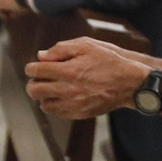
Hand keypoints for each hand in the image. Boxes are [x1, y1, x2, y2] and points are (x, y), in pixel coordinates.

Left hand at [24, 37, 149, 119]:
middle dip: (33, 82)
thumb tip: (41, 56)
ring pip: (43, 104)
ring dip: (44, 95)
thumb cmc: (109, 61)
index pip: (36, 71)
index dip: (31, 67)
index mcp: (69, 70)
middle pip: (34, 90)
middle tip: (39, 78)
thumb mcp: (88, 46)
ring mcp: (73, 104)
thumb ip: (62, 49)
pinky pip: (56, 113)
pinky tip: (62, 96)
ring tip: (52, 88)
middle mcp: (68, 89)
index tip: (34, 67)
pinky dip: (54, 105)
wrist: (130, 83)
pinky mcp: (79, 114)